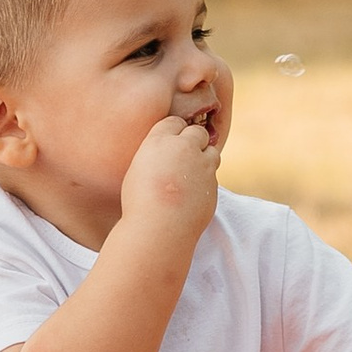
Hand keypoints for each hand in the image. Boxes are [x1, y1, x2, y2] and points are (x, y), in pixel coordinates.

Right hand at [119, 110, 221, 242]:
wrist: (159, 229)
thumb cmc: (138, 202)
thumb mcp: (137, 171)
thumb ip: (155, 156)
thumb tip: (164, 155)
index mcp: (159, 141)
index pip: (174, 122)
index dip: (174, 131)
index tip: (170, 142)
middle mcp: (184, 148)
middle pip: (197, 132)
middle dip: (194, 140)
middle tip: (184, 155)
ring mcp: (202, 165)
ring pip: (211, 152)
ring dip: (204, 158)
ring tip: (190, 174)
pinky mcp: (214, 184)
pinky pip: (212, 177)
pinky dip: (205, 182)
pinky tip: (192, 195)